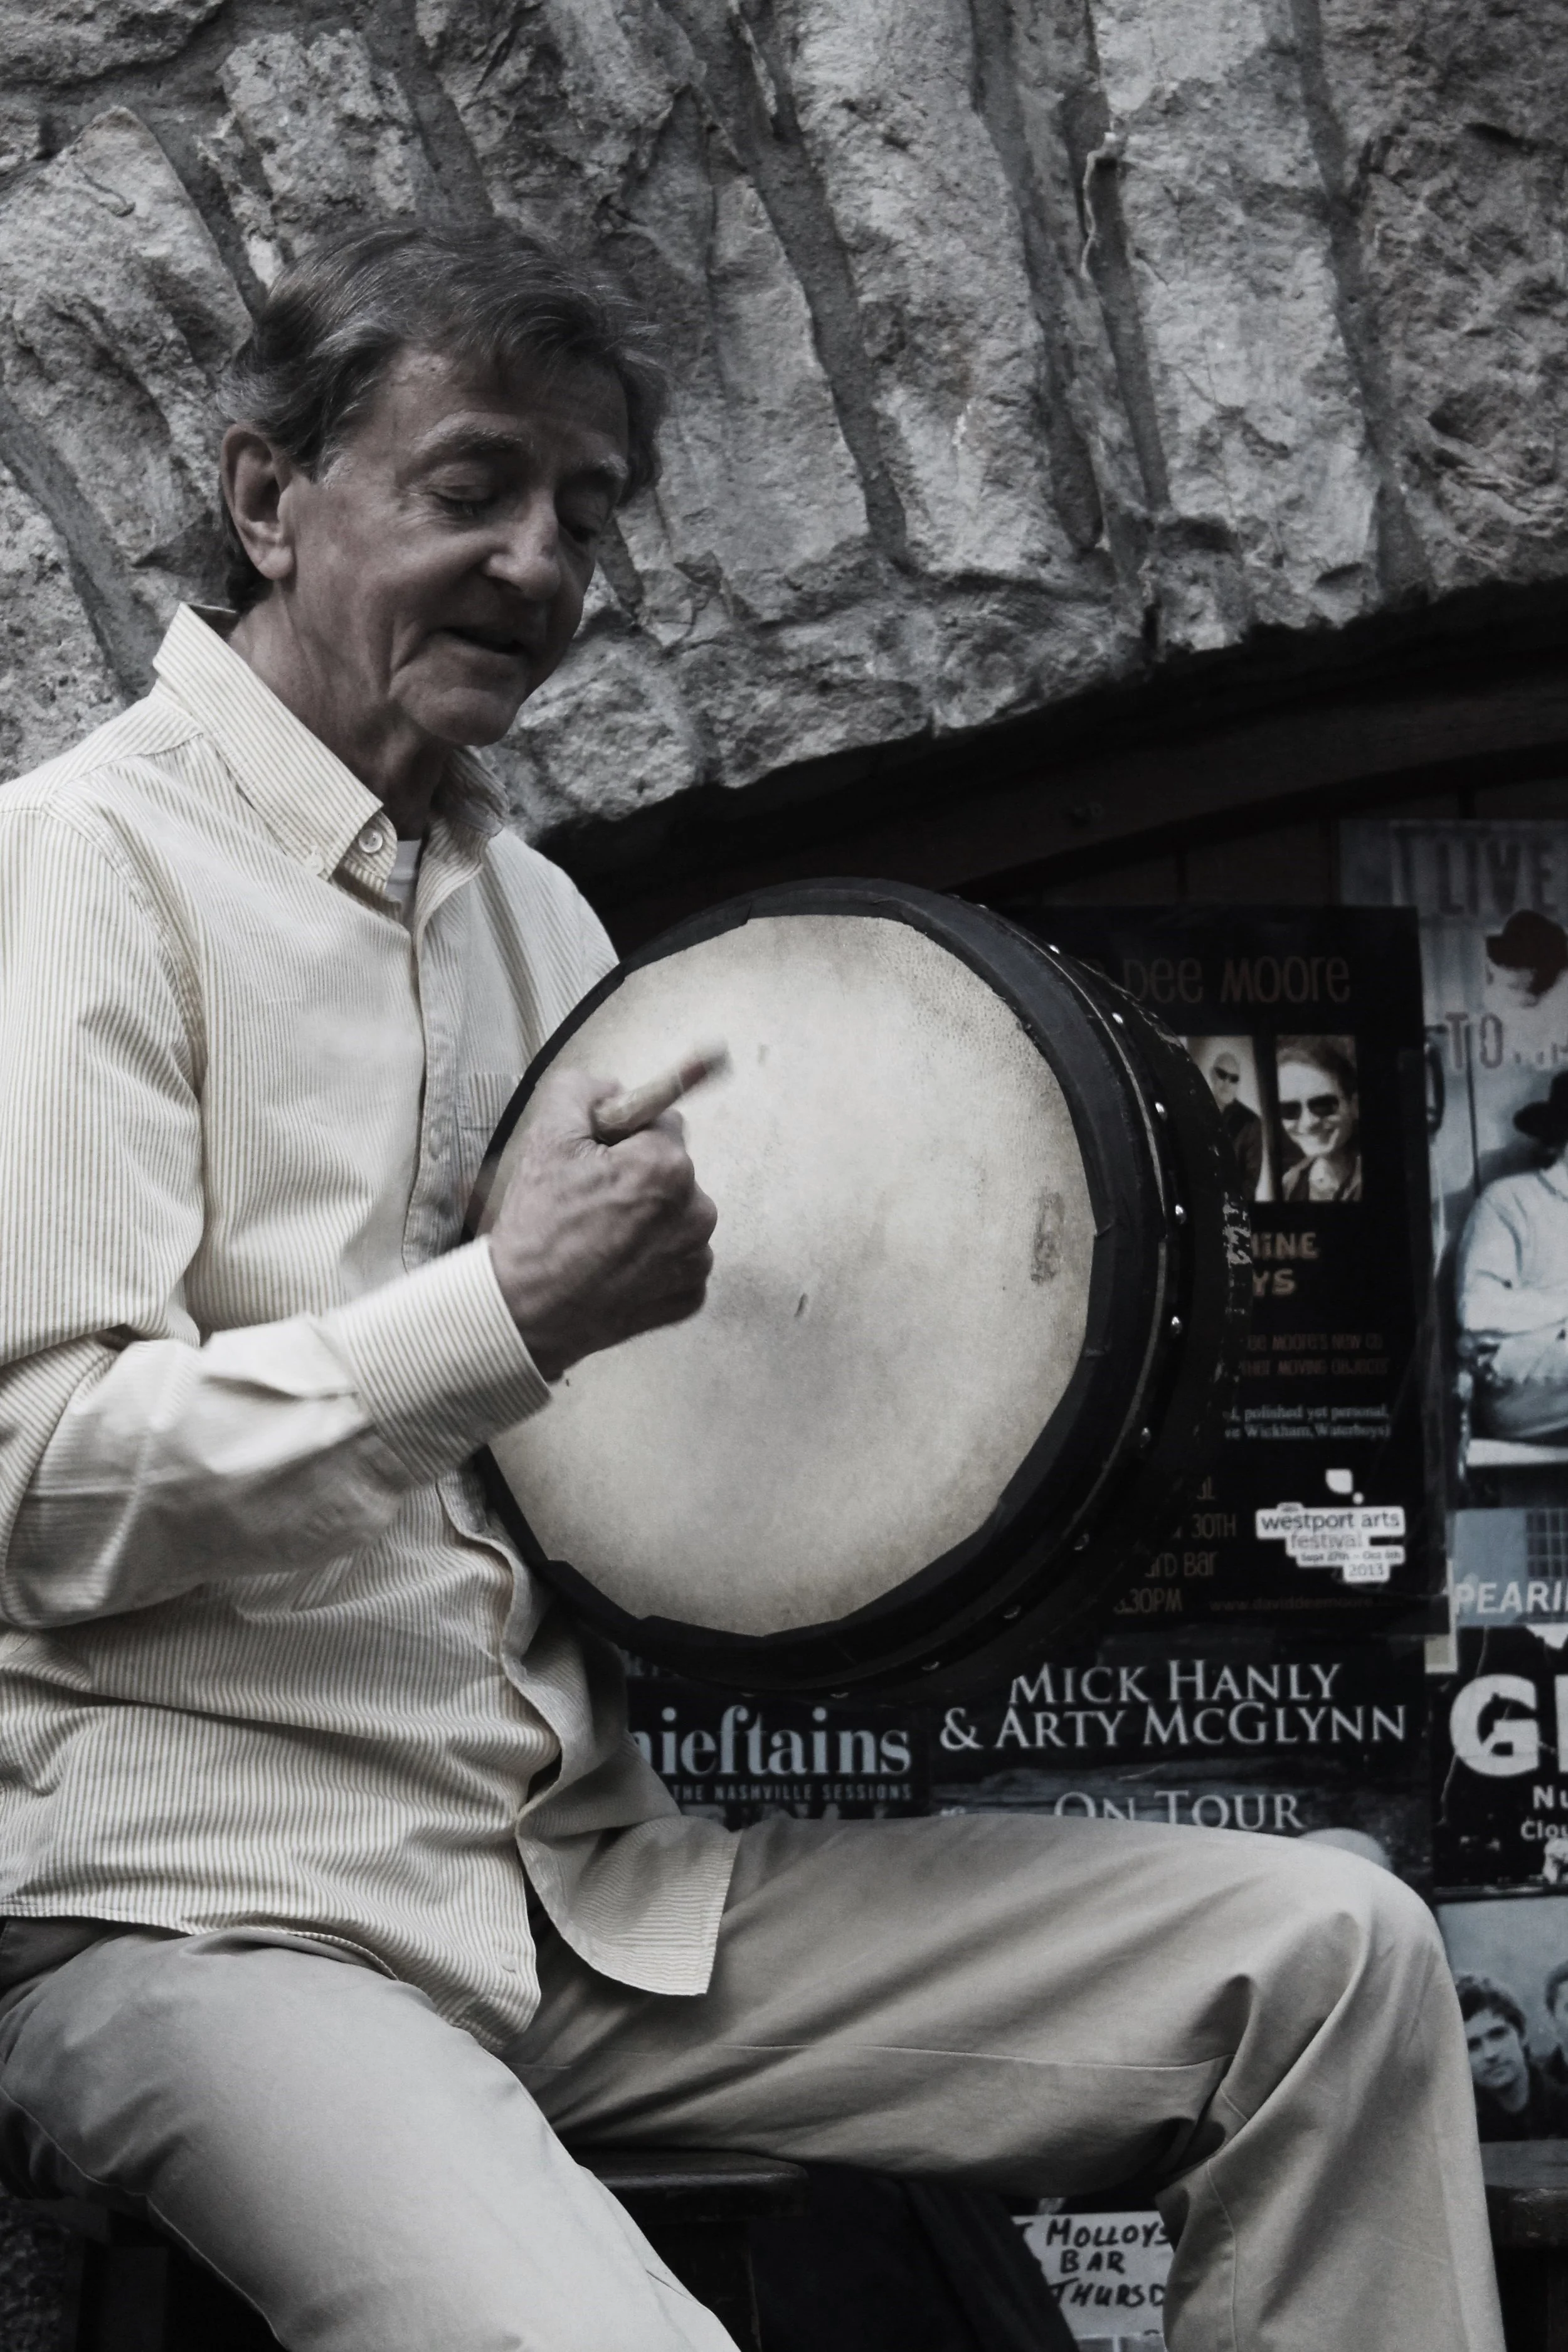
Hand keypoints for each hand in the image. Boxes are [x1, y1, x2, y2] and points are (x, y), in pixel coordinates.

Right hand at [485, 1068, 716, 1381]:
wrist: (524, 1311)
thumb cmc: (537, 1227)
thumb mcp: (547, 1136)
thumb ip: (584, 1090)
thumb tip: (611, 1086)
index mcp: (668, 1166)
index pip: (662, 1126)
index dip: (623, 1141)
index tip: (595, 1165)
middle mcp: (697, 1212)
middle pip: (673, 1173)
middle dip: (638, 1180)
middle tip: (590, 1205)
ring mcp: (696, 1260)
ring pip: (677, 1218)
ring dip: (647, 1222)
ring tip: (599, 1240)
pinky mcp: (690, 1297)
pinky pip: (678, 1262)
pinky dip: (652, 1263)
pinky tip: (614, 1269)